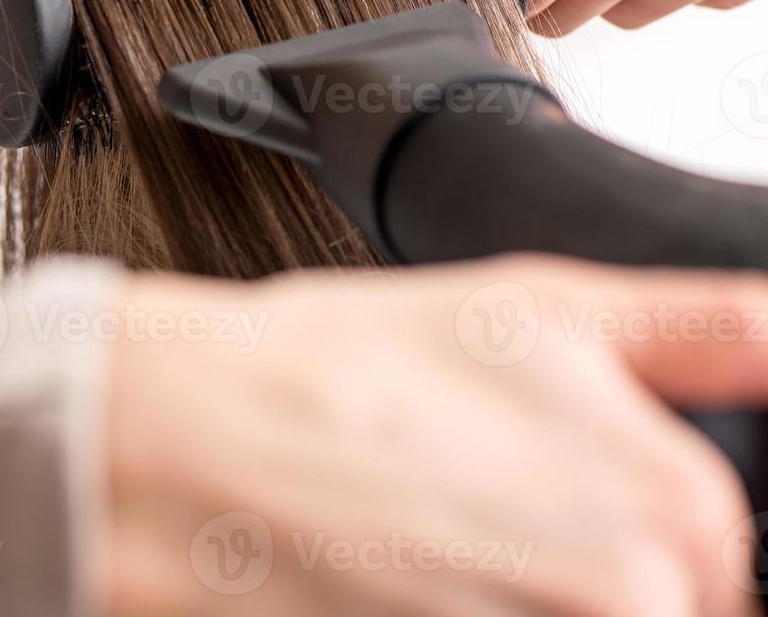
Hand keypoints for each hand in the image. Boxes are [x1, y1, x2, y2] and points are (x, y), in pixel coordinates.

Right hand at [102, 254, 767, 615]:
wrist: (181, 446)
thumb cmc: (334, 373)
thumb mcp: (541, 307)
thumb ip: (711, 331)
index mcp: (681, 518)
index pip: (728, 578)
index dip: (633, 541)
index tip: (539, 511)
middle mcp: (636, 608)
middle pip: (650, 611)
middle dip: (567, 580)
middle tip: (465, 519)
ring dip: (502, 594)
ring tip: (426, 548)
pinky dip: (450, 612)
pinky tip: (402, 581)